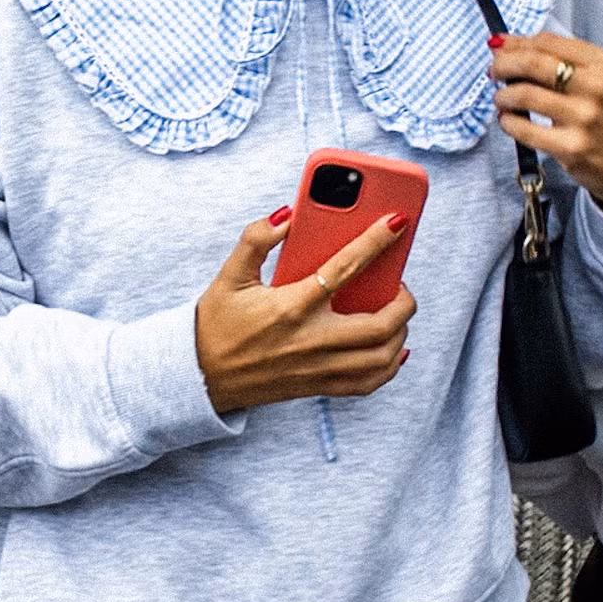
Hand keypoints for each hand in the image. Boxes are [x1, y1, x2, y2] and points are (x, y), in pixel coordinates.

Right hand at [196, 209, 414, 414]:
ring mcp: (318, 368)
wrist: (199, 377)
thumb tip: (287, 215)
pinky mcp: (319, 386)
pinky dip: (389, 366)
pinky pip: (368, 383)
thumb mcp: (230, 276)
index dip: (375, 242)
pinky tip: (392, 347)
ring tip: (396, 312)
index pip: (344, 269)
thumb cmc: (216, 324)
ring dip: (400, 332)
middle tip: (400, 284)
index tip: (396, 222)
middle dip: (403, 301)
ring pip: (381, 357)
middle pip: (379, 325)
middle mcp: (310, 340)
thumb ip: (256, 240)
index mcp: (290, 307)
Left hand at [489, 33, 602, 221]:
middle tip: (494, 71)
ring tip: (502, 99)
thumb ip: (562, 60)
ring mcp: (584, 118)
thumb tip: (508, 44)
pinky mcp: (572, 148)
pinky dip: (508, 122)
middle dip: (504, 64)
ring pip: (524, 94)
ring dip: (503, 95)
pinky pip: (525, 129)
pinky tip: (509, 121)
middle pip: (533, 63)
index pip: (549, 42)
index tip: (502, 48)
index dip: (517, 43)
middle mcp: (596, 87)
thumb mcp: (602, 80)